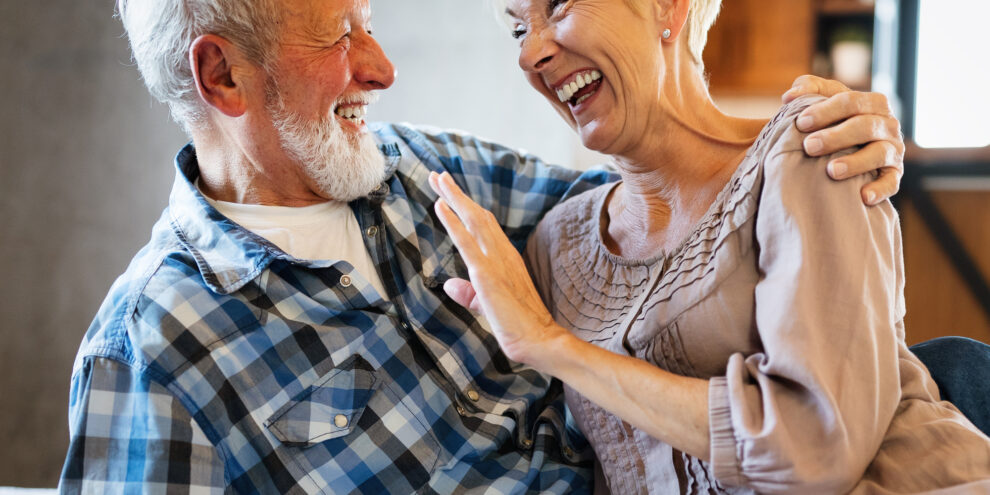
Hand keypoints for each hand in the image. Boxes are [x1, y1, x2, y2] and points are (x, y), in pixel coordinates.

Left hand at [428, 171, 565, 365]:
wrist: (539, 340)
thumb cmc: (519, 327)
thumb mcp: (489, 306)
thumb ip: (470, 294)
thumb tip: (451, 285)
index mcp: (506, 259)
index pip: (484, 226)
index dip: (467, 207)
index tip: (450, 193)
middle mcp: (502, 254)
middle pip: (477, 214)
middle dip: (456, 194)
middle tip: (439, 175)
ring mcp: (496, 261)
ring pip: (472, 220)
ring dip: (453, 197)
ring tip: (437, 179)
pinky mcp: (486, 274)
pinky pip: (466, 241)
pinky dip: (452, 221)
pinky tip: (440, 206)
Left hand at [782, 75, 904, 204]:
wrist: (852, 152)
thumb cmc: (833, 123)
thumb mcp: (824, 102)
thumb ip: (809, 90)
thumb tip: (789, 97)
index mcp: (872, 103)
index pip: (851, 101)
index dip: (826, 110)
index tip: (801, 122)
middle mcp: (887, 125)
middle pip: (865, 126)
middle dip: (836, 136)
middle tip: (809, 147)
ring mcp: (893, 150)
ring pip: (880, 153)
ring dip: (856, 162)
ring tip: (831, 171)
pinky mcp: (894, 174)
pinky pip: (891, 182)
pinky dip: (879, 189)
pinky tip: (862, 196)